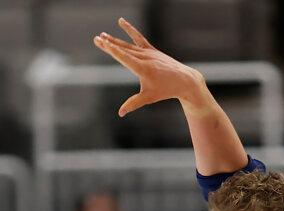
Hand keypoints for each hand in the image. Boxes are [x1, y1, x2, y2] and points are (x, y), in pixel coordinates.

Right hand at [93, 18, 207, 116]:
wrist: (185, 81)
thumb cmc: (166, 90)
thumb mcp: (149, 97)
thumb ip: (133, 103)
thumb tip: (120, 113)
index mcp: (143, 69)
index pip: (124, 57)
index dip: (112, 50)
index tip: (102, 42)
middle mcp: (145, 58)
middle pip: (124, 49)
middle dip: (110, 44)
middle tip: (96, 39)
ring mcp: (149, 53)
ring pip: (128, 45)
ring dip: (115, 40)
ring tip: (102, 35)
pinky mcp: (152, 50)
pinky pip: (139, 38)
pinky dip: (130, 30)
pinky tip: (120, 21)